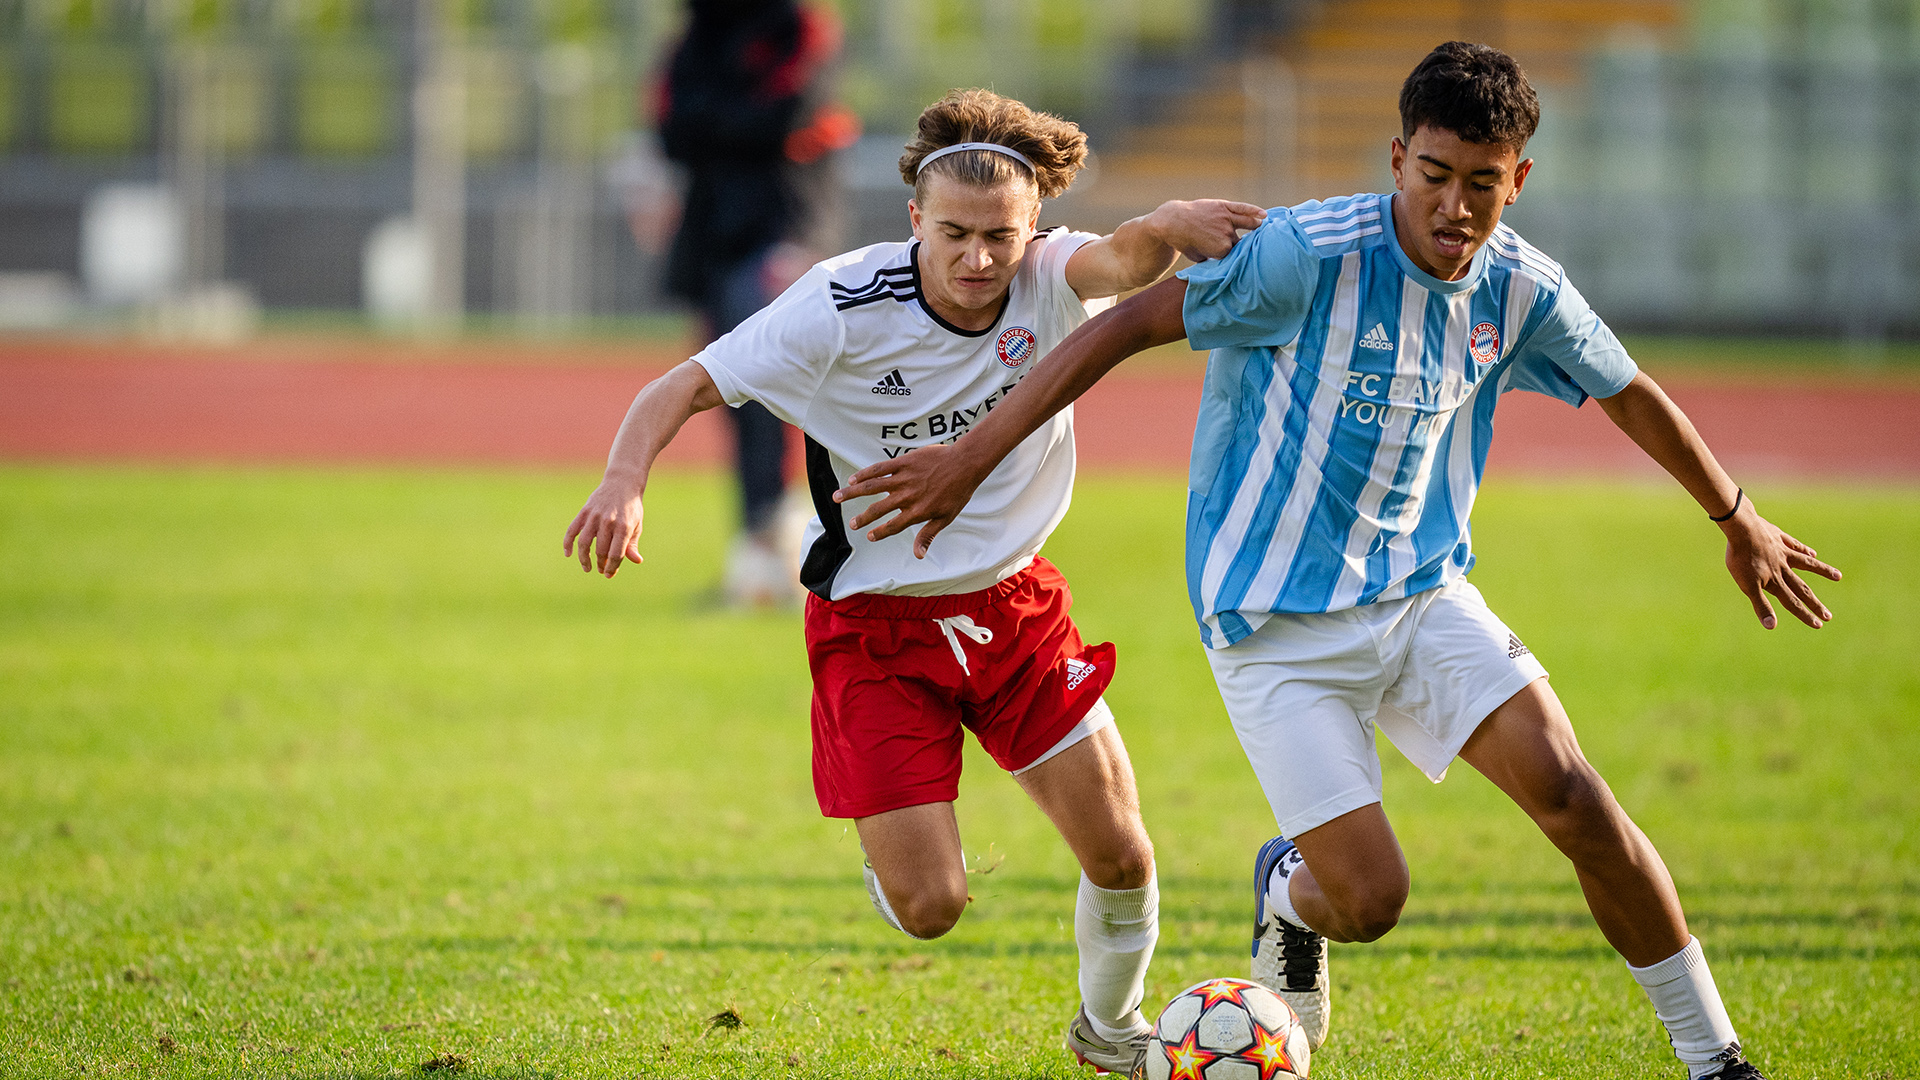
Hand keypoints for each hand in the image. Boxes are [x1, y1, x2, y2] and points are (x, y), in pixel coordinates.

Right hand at [563, 474, 646, 577]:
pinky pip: (572, 530)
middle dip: (600, 564)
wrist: (622, 483)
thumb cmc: (631, 508)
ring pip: (584, 543)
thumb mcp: (636, 525)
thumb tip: (637, 561)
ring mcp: (594, 516)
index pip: (616, 554)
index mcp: (624, 527)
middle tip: (601, 569)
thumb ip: (632, 544)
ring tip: (587, 567)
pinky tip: (568, 554)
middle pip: (600, 551)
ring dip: (584, 559)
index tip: (609, 574)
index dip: (612, 567)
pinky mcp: (584, 511)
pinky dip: (567, 543)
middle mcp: (608, 522)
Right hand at [833, 443, 981, 557]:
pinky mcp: (903, 462)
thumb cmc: (958, 492)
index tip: (869, 536)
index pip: (893, 526)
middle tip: (852, 524)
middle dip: (863, 518)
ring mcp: (904, 478)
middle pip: (878, 509)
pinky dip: (864, 474)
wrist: (965, 464)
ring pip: (872, 487)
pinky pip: (879, 469)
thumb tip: (918, 556)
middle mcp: (907, 496)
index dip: (880, 532)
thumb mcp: (946, 517)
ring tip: (837, 497)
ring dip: (852, 493)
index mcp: (917, 511)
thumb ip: (928, 535)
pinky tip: (852, 479)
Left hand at [1145, 199, 1267, 262]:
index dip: (1232, 255)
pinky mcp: (1223, 206)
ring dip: (1256, 227)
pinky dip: (1254, 211)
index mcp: (1221, 250)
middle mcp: (1226, 234)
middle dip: (1241, 244)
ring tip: (1263, 230)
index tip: (1234, 257)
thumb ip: (1213, 259)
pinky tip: (1264, 215)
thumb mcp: (1198, 257)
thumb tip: (1225, 261)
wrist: (1173, 222)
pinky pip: (1242, 208)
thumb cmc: (1185, 242)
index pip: (1234, 255)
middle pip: (1241, 241)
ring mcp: (1226, 219)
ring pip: (1248, 224)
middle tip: (1249, 246)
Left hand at [1720, 506, 1839, 628]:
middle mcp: (1783, 568)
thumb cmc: (1740, 558)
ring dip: (1822, 571)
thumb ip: (1761, 605)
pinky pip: (1795, 546)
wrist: (1740, 528)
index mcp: (1774, 581)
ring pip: (1807, 564)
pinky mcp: (1779, 538)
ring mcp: (1783, 552)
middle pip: (1802, 588)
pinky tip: (1813, 553)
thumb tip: (1772, 626)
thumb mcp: (1747, 585)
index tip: (1818, 625)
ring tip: (1839, 576)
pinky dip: (1804, 550)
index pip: (1792, 602)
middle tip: (1829, 616)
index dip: (1804, 615)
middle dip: (1815, 604)